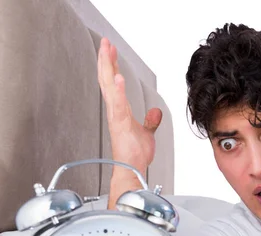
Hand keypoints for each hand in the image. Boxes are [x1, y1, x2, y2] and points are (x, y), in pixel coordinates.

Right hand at [97, 37, 161, 179]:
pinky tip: (118, 77)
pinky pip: (118, 104)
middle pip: (107, 79)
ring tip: (107, 51)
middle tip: (104, 42)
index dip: (111, 66)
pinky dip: (118, 91)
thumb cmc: (135, 154)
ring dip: (108, 68)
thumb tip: (155, 112)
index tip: (110, 50)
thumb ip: (150, 121)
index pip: (113, 83)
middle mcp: (115, 111)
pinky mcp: (120, 124)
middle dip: (105, 60)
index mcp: (119, 111)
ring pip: (109, 87)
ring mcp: (116, 116)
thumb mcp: (148, 133)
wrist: (131, 169)